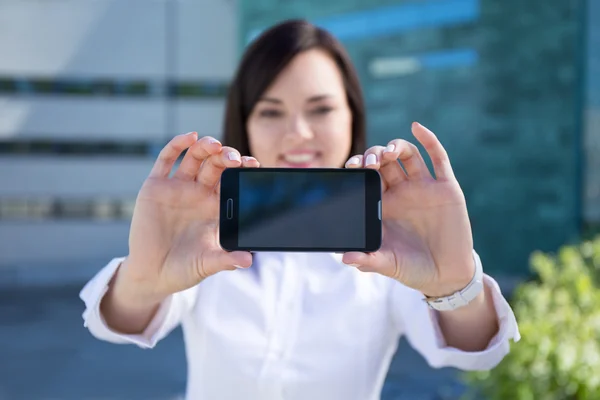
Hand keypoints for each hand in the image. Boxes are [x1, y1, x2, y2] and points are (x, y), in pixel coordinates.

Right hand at [119, 132, 256, 301]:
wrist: (151, 275)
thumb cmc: (184, 269)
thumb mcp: (207, 264)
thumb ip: (226, 260)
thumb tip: (249, 261)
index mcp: (215, 207)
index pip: (233, 180)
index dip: (242, 169)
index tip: (253, 164)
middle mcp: (198, 193)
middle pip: (216, 164)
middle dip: (227, 156)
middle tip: (234, 159)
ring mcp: (177, 187)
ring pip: (195, 157)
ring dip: (206, 146)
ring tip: (214, 145)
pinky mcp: (155, 186)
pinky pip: (167, 159)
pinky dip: (177, 145)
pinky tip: (189, 137)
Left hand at [342, 122, 474, 296]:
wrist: (447, 276)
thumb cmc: (413, 269)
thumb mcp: (389, 265)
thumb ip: (368, 260)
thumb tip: (345, 258)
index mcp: (383, 204)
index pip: (367, 176)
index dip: (359, 166)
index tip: (350, 166)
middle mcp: (402, 191)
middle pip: (385, 161)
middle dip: (374, 155)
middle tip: (370, 162)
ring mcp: (424, 187)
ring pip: (407, 155)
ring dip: (396, 146)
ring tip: (388, 152)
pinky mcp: (446, 188)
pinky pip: (438, 158)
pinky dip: (428, 140)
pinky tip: (417, 127)